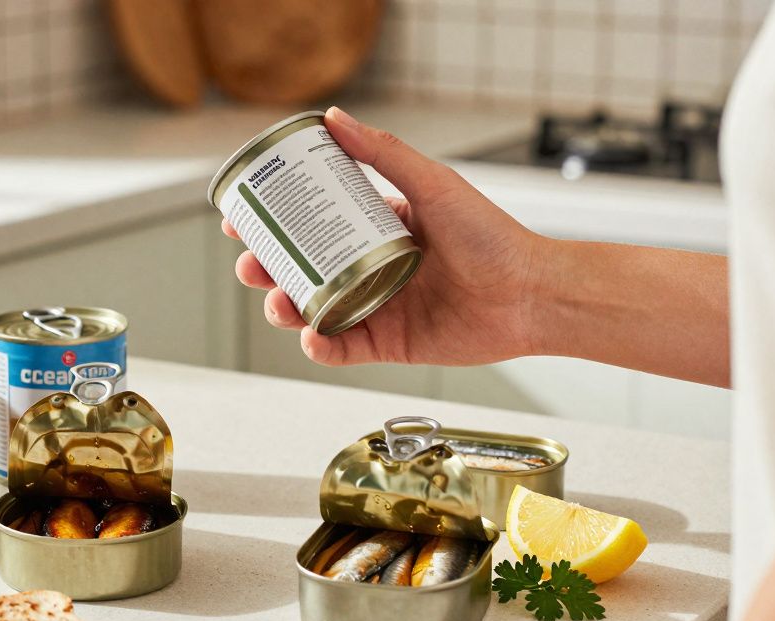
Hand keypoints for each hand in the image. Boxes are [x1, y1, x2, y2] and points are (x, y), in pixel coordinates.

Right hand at [223, 106, 544, 365]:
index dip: (276, 223)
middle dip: (269, 269)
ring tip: (279, 302)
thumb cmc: (493, 237)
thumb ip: (383, 153)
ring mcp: (377, 306)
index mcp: (379, 227)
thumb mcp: (432, 184)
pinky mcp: (388, 343)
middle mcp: (372, 267)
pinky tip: (311, 336)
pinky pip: (342, 348)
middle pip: (303, 269)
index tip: (245, 219)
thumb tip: (334, 118)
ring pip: (314, 310)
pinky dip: (319, 346)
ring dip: (285, 308)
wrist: (530, 293)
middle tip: (252, 264)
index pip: (314, 223)